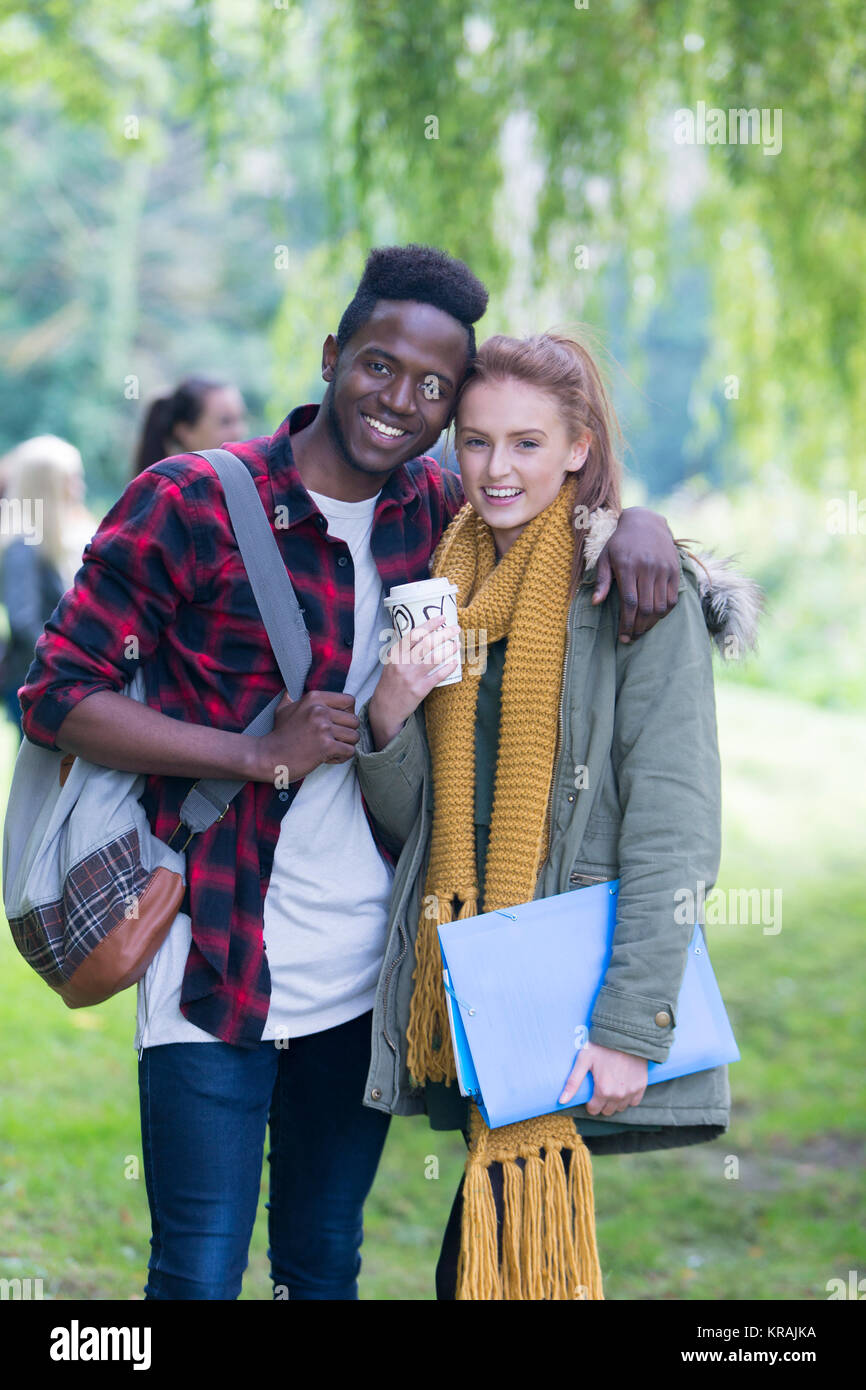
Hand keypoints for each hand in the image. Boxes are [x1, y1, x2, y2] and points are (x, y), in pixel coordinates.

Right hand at [253, 690, 358, 782]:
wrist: (268, 756)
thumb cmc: (278, 735)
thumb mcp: (283, 711)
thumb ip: (290, 699)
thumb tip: (288, 692)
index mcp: (314, 698)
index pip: (349, 700)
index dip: (347, 714)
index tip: (337, 724)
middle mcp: (320, 710)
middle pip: (354, 720)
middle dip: (347, 733)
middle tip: (333, 740)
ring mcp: (323, 727)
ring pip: (354, 736)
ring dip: (345, 746)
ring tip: (330, 750)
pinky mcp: (326, 745)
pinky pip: (349, 751)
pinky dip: (341, 757)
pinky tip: (327, 758)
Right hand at [368, 614, 459, 750]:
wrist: (385, 709)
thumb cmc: (390, 683)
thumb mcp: (391, 663)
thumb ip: (403, 651)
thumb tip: (421, 635)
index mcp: (396, 654)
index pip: (414, 634)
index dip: (429, 624)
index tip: (442, 618)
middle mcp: (403, 664)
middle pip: (427, 643)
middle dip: (444, 633)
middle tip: (456, 628)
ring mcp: (412, 677)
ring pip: (435, 658)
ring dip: (449, 649)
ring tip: (458, 643)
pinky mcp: (420, 690)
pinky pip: (438, 676)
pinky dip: (448, 668)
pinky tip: (455, 662)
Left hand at [558, 1040, 647, 1115]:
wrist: (625, 1035)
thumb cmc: (602, 1046)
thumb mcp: (583, 1060)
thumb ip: (573, 1082)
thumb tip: (561, 1101)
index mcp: (603, 1091)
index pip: (594, 1110)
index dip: (590, 1103)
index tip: (590, 1093)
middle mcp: (618, 1095)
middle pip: (607, 1111)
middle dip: (601, 1103)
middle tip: (600, 1088)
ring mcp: (631, 1092)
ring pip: (620, 1108)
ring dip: (614, 1101)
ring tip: (611, 1087)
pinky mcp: (641, 1086)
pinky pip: (634, 1102)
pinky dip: (628, 1098)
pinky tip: (623, 1087)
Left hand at [592, 506, 679, 642]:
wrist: (646, 523)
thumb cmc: (620, 543)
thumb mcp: (605, 557)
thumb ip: (601, 581)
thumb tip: (595, 603)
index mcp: (628, 566)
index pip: (629, 602)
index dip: (627, 623)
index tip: (623, 637)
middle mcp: (648, 568)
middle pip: (646, 608)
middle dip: (638, 627)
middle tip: (631, 638)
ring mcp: (663, 569)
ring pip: (660, 606)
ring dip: (651, 623)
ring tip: (641, 630)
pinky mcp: (675, 570)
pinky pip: (672, 598)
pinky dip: (664, 612)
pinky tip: (654, 617)